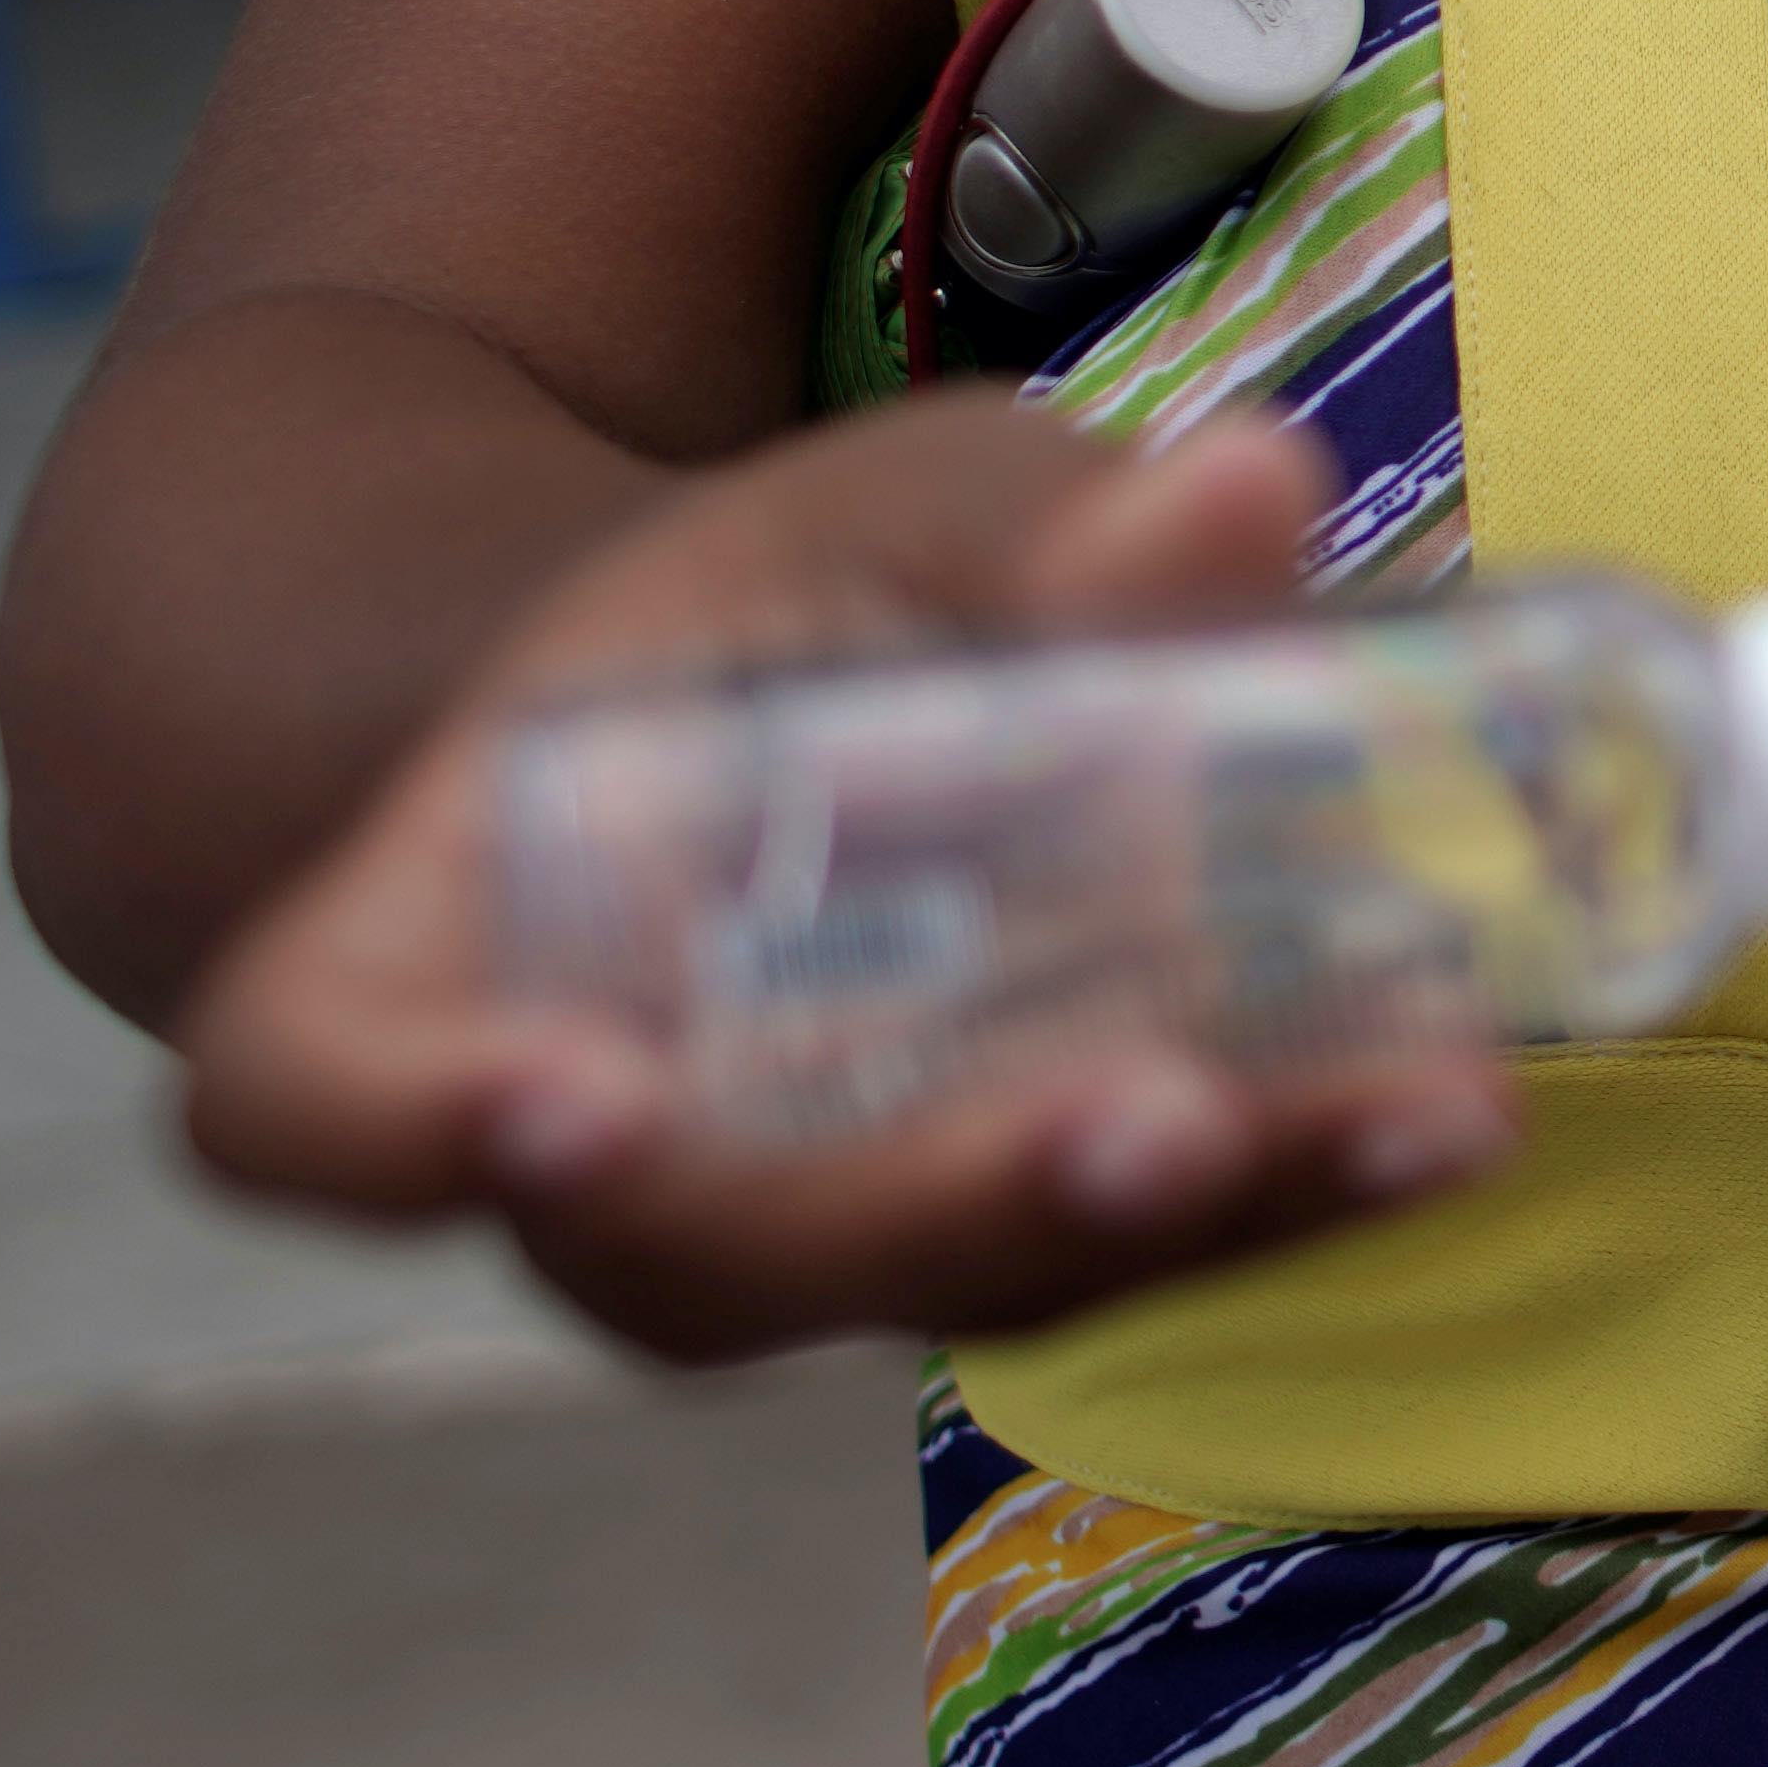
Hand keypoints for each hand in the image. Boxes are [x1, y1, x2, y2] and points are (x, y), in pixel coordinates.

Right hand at [170, 399, 1514, 1360]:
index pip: (311, 1099)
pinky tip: (1456, 1106)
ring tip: (1409, 1115)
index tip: (576, 1101)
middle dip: (936, 1203)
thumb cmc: (781, 602)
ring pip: (958, 1274)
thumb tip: (1246, 491)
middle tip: (1151, 1128)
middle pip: (707, 1254)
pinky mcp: (1012, 1214)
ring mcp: (814, 1216)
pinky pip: (1130, 1241)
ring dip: (1192, 1217)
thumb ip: (1017, 523)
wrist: (827, 689)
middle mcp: (599, 1148)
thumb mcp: (872, 512)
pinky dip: (1296, 1180)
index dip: (404, 1130)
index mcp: (433, 955)